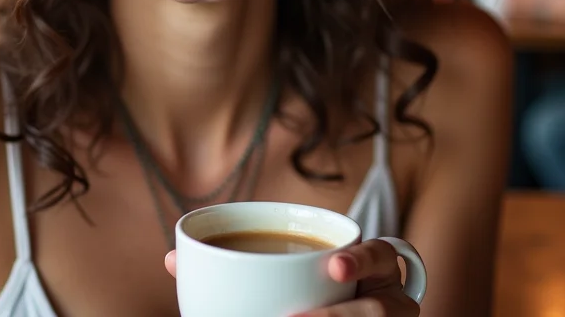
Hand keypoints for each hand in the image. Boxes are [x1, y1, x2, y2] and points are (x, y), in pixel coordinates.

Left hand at [165, 239, 421, 316]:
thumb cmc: (307, 296)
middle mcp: (391, 298)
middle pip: (380, 306)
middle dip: (339, 314)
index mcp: (371, 269)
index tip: (333, 266)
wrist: (318, 312)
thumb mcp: (284, 278)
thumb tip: (172, 260)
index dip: (363, 258)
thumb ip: (236, 267)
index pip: (383, 254)